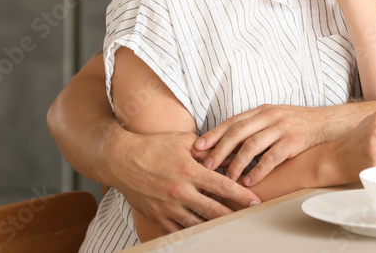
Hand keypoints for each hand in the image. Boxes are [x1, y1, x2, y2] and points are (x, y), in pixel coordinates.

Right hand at [107, 129, 260, 232]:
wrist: (120, 159)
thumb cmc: (154, 146)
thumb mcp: (183, 141)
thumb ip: (208, 149)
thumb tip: (231, 152)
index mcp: (189, 171)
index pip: (222, 186)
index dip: (241, 195)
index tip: (255, 201)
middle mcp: (180, 191)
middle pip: (213, 210)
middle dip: (234, 215)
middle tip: (249, 218)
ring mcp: (167, 207)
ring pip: (198, 223)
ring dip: (215, 226)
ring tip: (231, 227)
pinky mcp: (157, 217)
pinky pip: (179, 230)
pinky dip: (193, 232)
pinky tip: (205, 232)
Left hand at [194, 104, 334, 184]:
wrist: (327, 123)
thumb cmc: (296, 124)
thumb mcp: (274, 119)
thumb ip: (253, 128)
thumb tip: (226, 147)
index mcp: (262, 110)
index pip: (232, 122)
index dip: (213, 134)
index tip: (197, 147)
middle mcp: (270, 116)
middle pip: (238, 132)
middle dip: (219, 150)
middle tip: (206, 165)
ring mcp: (282, 127)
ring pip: (252, 145)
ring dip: (237, 163)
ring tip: (227, 178)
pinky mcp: (293, 141)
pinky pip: (271, 157)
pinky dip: (258, 170)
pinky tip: (249, 181)